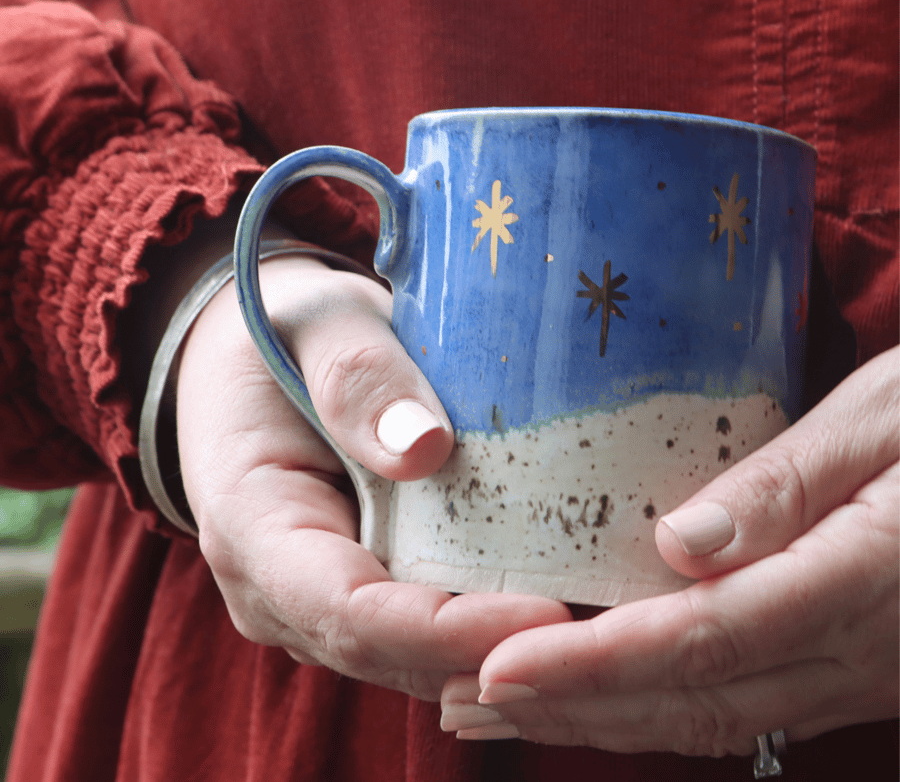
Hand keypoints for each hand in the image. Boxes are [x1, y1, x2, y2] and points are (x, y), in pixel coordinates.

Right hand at [176, 255, 571, 700]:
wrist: (253, 363)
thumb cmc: (282, 335)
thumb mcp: (318, 326)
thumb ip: (357, 376)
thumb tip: (426, 450)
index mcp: (252, 528)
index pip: (351, 614)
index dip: (448, 629)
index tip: (548, 611)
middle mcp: (278, 591)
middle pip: (394, 653)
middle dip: (495, 653)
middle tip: (606, 629)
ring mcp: (316, 602)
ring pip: (414, 658)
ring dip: (501, 649)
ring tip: (599, 620)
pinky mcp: (357, 590)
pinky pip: (422, 630)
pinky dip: (486, 625)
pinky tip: (560, 598)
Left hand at [441, 346, 898, 754]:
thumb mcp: (881, 418)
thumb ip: (785, 488)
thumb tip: (678, 544)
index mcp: (863, 576)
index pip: (702, 638)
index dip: (595, 664)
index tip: (499, 669)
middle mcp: (859, 648)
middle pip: (694, 698)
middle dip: (574, 708)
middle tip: (466, 702)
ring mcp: (861, 671)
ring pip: (715, 718)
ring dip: (603, 721)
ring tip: (502, 712)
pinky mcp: (852, 665)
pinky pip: (745, 705)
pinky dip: (659, 708)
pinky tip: (602, 698)